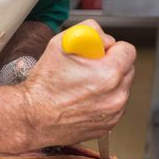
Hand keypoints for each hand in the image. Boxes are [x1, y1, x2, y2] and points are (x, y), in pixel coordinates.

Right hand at [20, 19, 135, 148]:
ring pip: (121, 90)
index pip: (128, 51)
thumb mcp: (60, 44)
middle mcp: (115, 97)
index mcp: (109, 74)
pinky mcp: (105, 127)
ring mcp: (112, 115)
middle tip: (87, 70)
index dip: (112, 49)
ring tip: (81, 88)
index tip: (99, 54)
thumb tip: (103, 39)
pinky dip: (102, 103)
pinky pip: (112, 108)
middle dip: (111, 67)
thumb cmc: (42, 86)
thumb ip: (89, 31)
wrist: (30, 118)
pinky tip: (81, 102)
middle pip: (127, 71)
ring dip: (108, 86)